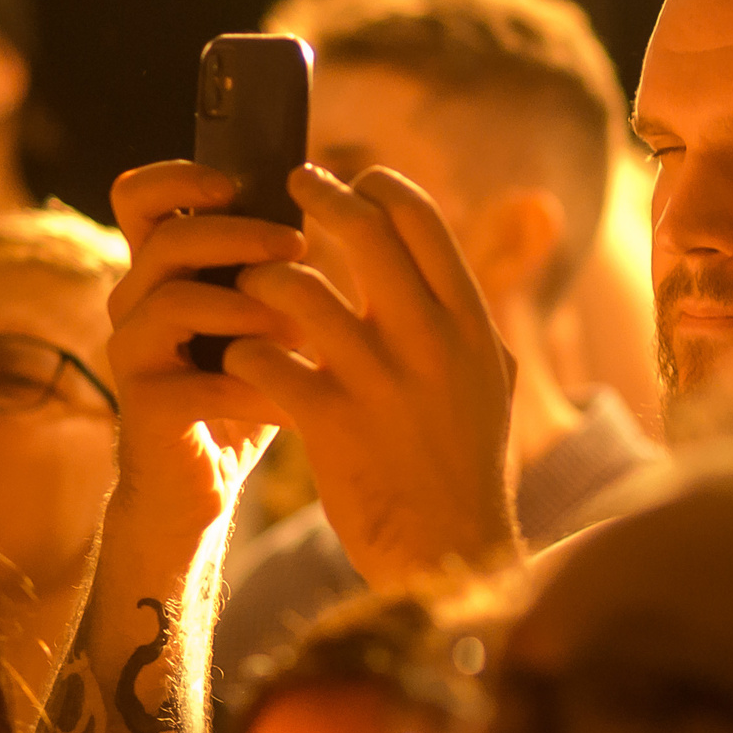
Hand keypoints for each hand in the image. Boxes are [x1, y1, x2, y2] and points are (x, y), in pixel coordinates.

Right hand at [104, 160, 300, 527]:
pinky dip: (257, 383)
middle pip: (166, 239)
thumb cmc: (240, 390)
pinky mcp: (144, 406)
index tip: (238, 183)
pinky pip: (198, 377)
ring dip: (248, 307)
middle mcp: (133, 303)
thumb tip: (341, 204)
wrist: (197, 487)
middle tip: (299, 247)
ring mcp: (132, 353)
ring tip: (301, 331)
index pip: (138, 196)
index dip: (180, 178)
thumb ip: (273, 267)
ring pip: (172, 300)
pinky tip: (297, 398)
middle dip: (239, 236)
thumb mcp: (259, 318)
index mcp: (159, 272)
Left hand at [228, 164, 518, 589]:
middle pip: (366, 230)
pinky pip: (267, 358)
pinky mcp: (332, 424)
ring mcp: (380, 381)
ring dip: (265, 276)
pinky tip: (241, 356)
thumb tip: (450, 268)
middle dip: (319, 195)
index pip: (423, 220)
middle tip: (288, 184)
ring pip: (300, 288)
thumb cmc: (466, 467)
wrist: (448, 552)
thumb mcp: (491, 383)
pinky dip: (245, 349)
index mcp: (470, 323)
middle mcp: (430, 342)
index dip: (380, 187)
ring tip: (251, 282)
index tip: (352, 180)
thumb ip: (472, 322)